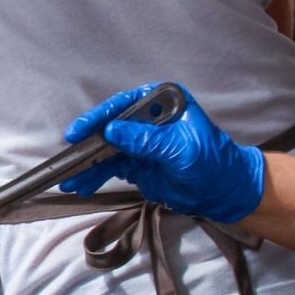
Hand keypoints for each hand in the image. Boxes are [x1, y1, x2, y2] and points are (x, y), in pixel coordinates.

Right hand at [55, 82, 266, 223]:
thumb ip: (147, 141)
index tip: (79, 130)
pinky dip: (97, 175)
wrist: (226, 191)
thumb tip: (111, 131)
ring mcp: (141, 141)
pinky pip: (112, 166)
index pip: (125, 105)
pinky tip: (82, 184)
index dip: (100, 117)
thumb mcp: (181, 150)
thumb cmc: (213, 162)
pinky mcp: (138, 163)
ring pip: (107, 149)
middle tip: (68, 157)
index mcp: (163, 102)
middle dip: (88, 143)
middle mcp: (148, 118)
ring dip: (89, 164)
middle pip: (110, 127)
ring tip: (70, 179)